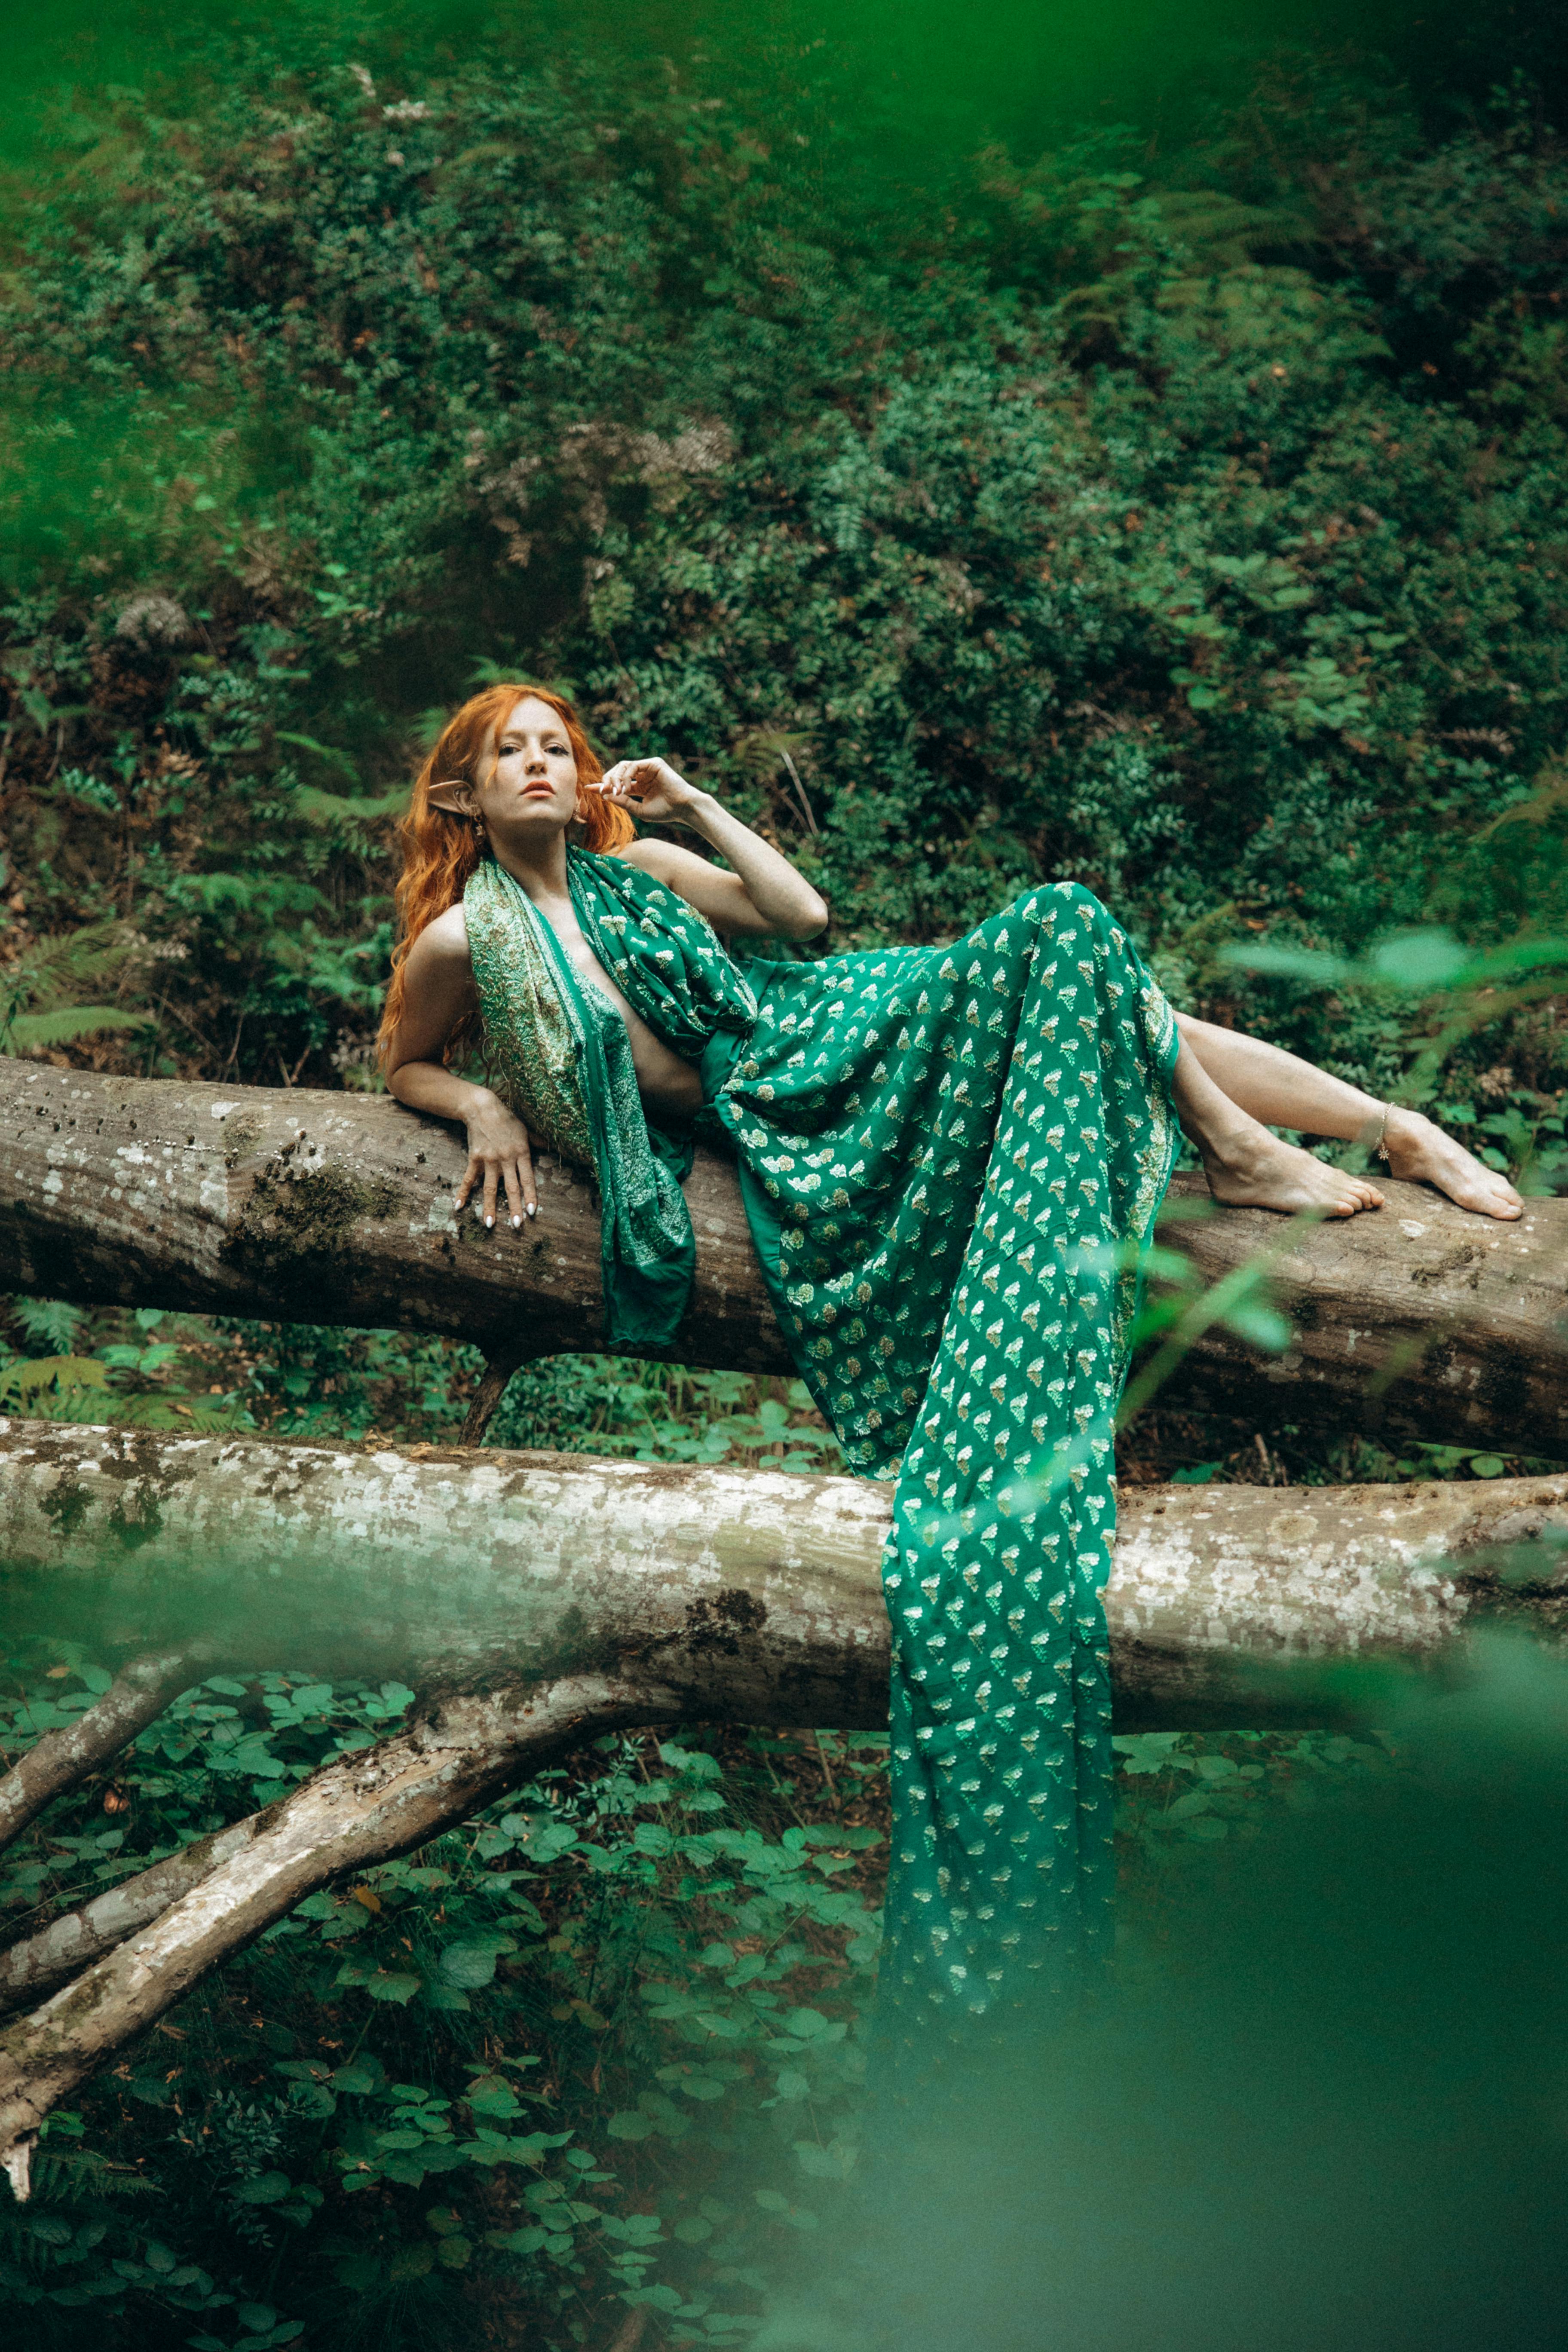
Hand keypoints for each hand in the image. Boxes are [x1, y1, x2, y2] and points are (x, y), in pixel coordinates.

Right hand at [454, 1090, 537, 1228]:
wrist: (482, 1108)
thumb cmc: (507, 1120)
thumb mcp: (526, 1130)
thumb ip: (538, 1141)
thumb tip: (552, 1147)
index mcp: (522, 1153)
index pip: (528, 1179)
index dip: (530, 1196)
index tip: (531, 1212)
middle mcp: (506, 1159)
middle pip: (511, 1188)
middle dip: (514, 1208)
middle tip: (516, 1225)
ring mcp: (489, 1160)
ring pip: (490, 1188)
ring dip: (489, 1207)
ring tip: (489, 1224)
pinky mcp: (474, 1158)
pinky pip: (469, 1179)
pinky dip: (463, 1193)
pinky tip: (459, 1206)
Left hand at [595, 757, 707, 826]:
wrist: (683, 808)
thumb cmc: (665, 812)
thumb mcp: (638, 809)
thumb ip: (623, 802)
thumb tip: (605, 796)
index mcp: (639, 786)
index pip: (617, 783)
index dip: (602, 785)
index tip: (588, 789)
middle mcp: (642, 775)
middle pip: (617, 772)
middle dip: (607, 780)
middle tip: (602, 790)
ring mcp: (648, 768)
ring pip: (623, 766)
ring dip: (615, 778)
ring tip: (616, 791)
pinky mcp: (654, 763)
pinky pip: (634, 765)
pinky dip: (626, 776)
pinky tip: (625, 788)